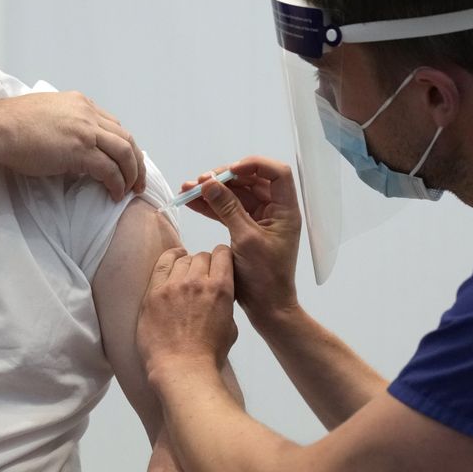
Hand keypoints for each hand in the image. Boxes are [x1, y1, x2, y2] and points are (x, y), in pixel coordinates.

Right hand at [0, 91, 146, 199]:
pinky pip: (109, 169)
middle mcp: (88, 114)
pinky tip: (115, 194)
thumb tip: (68, 145)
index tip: (125, 160)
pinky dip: (117, 183)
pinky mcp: (81, 150)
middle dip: (136, 160)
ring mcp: (86, 131)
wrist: (0, 127)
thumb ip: (64, 124)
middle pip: (125, 137)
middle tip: (138, 179)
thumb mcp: (46, 114)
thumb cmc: (12, 123)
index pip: (112, 124)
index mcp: (80, 103)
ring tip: (131, 189)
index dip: (122, 145)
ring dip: (132, 173)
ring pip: (125, 152)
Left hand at [137, 246, 238, 384]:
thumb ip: (225, 304)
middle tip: (201, 277)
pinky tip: (173, 258)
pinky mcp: (154, 292)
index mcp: (221, 288)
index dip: (222, 257)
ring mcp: (174, 285)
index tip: (219, 264)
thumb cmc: (209, 354)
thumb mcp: (231, 327)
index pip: (222, 254)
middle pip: (202, 256)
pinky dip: (170, 258)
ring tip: (186, 273)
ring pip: (183, 259)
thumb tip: (220, 294)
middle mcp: (197, 281)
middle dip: (205, 263)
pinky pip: (162, 265)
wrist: (182, 369)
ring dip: (187, 264)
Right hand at [181, 157, 302, 326]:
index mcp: (285, 210)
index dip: (255, 165)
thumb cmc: (264, 275)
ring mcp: (259, 219)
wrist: (266, 307)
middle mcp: (274, 210)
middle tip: (201, 180)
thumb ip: (228, 208)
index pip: (277, 173)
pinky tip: (191, 201)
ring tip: (188, 188)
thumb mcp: (245, 239)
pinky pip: (227, 210)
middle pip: (251, 181)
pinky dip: (211, 206)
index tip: (231, 171)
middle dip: (224, 178)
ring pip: (235, 195)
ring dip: (213, 191)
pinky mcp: (245, 229)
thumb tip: (209, 183)